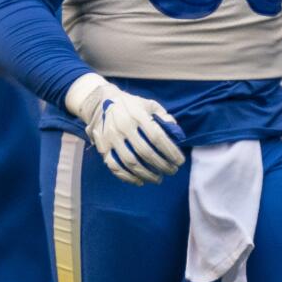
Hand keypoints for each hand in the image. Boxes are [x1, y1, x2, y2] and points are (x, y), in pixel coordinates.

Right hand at [66, 73, 185, 185]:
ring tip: (158, 179)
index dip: (170, 151)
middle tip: (172, 171)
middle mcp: (122, 126)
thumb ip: (164, 117)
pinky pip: (114, 166)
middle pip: (145, 152)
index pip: (157, 137)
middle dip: (162, 165)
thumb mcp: (149, 105)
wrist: (103, 101)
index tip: (180, 161)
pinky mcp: (102, 146)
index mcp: (137, 114)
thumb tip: (177, 135)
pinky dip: (127, 177)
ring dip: (147, 174)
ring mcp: (110, 137)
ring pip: (130, 162)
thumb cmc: (132, 106)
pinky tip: (140, 181)